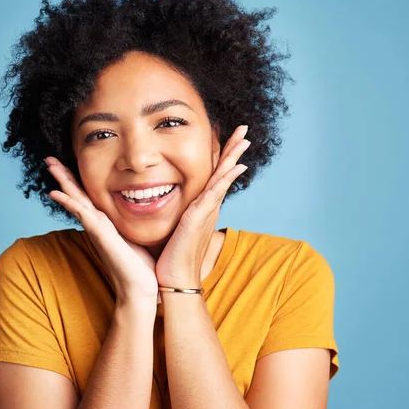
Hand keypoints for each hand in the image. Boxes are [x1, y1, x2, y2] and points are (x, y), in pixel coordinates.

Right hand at [44, 157, 160, 305]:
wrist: (140, 289)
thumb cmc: (141, 268)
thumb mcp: (137, 237)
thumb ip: (134, 224)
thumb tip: (146, 210)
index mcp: (105, 223)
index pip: (87, 197)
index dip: (76, 181)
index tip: (66, 164)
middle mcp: (97, 225)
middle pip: (76, 194)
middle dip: (63, 176)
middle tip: (49, 158)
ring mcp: (96, 230)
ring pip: (76, 200)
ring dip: (63, 182)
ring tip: (50, 165)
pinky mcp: (100, 235)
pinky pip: (82, 214)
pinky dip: (69, 202)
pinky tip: (56, 192)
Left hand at [155, 125, 250, 288]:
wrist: (174, 278)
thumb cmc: (170, 255)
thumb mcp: (173, 227)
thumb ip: (174, 214)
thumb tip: (162, 203)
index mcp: (201, 206)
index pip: (212, 174)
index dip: (220, 155)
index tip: (223, 135)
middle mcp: (208, 206)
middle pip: (223, 171)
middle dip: (233, 149)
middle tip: (244, 130)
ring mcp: (206, 210)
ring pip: (223, 177)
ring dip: (234, 156)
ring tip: (245, 138)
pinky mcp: (200, 216)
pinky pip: (216, 192)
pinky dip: (227, 178)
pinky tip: (237, 165)